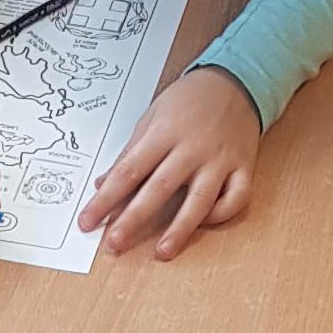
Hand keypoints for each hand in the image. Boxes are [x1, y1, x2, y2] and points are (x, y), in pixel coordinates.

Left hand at [77, 67, 261, 259]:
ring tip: (162, 252)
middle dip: (134, 219)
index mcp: (164, 133)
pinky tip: (204, 222)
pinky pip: (236, 197)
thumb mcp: (152, 117)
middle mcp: (192, 148)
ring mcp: (220, 159)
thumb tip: (102, 183)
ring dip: (180, 229)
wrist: (236, 80)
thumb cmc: (190, 99)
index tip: (88, 220)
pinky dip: (221, 213)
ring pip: (199, 200)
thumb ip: (130, 153)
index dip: (106, 199)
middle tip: (114, 243)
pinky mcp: (244, 166)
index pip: (128, 171)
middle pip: (159, 188)